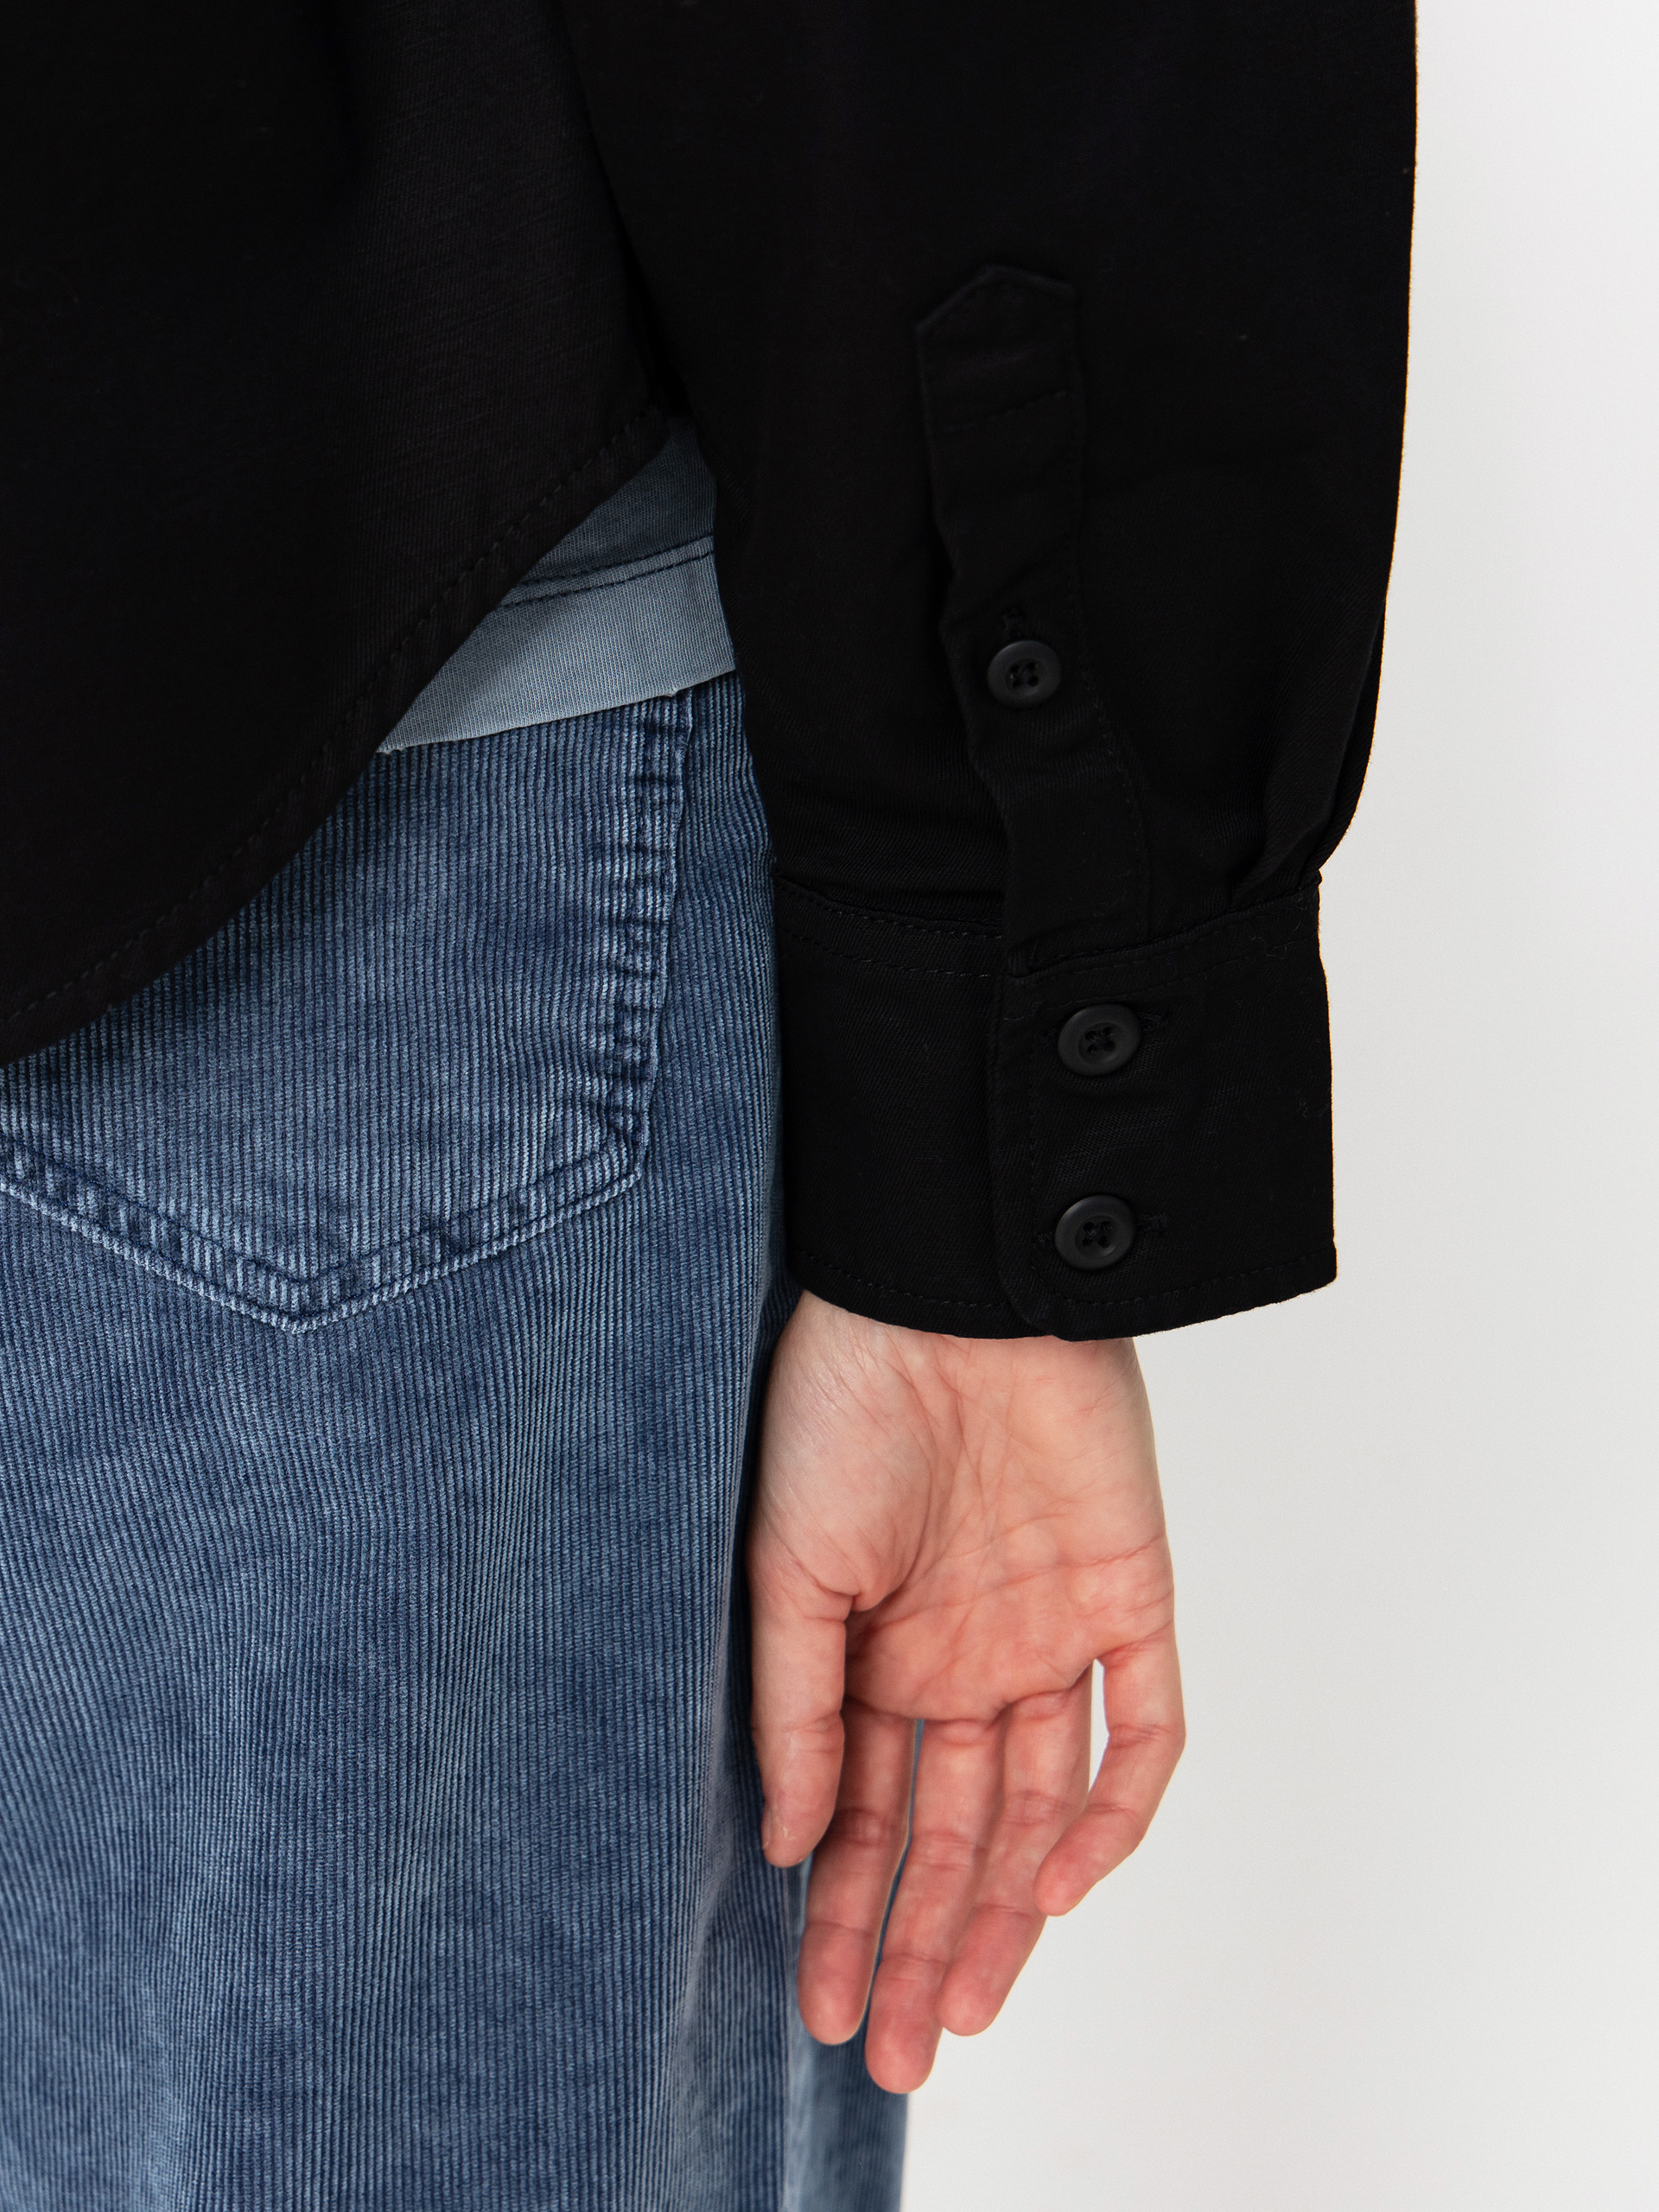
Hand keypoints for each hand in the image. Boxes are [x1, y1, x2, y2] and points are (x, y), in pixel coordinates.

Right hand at [748, 1289, 1183, 2091]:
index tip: (824, 2010)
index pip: (867, 1815)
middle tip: (899, 2054)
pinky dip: (1113, 1811)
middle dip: (923, 1943)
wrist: (943, 1292)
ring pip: (1043, 1805)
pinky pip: (1143, 1729)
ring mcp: (1048, 1633)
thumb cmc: (839, 1409)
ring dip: (1010, 1907)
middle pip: (954, 1832)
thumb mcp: (786, 1569)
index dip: (846, 1913)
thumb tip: (788, 1845)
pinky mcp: (1129, 1596)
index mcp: (876, 1652)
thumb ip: (792, 1708)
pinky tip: (1063, 1884)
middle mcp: (963, 1658)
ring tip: (968, 2006)